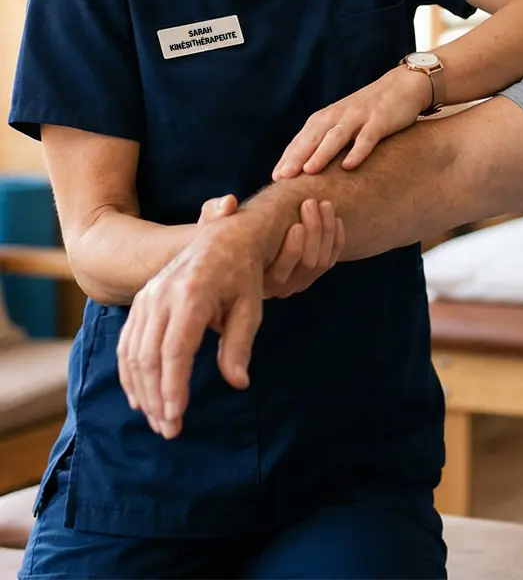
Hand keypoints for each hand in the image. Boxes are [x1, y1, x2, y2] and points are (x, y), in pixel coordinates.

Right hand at [117, 213, 265, 438]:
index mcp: (193, 294)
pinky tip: (141, 397)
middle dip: (157, 398)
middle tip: (170, 429)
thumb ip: (239, 345)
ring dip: (142, 391)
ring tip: (158, 420)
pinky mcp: (141, 301)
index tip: (178, 416)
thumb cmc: (243, 274)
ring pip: (133, 353)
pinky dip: (130, 374)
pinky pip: (127, 343)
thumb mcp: (250, 307)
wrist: (224, 237)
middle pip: (149, 357)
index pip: (175, 350)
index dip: (173, 387)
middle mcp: (163, 295)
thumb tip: (238, 383)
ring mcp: (148, 297)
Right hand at [199, 194, 343, 297]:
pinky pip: (329, 260)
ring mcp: (294, 282)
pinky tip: (335, 217)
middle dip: (314, 232)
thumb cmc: (216, 233)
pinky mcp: (307, 272)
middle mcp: (275, 289)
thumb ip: (215, 211)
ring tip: (324, 203)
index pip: (281, 274)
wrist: (230, 242)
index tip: (296, 224)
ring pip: (321, 263)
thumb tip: (229, 203)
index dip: (292, 250)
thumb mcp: (211, 222)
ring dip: (327, 231)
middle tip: (312, 202)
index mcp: (251, 282)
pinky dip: (336, 239)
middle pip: (306, 266)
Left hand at [272, 64, 431, 178]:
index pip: (303, 138)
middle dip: (297, 156)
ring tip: (309, 171)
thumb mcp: (345, 121)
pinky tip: (349, 166)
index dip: (289, 156)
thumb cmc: (371, 109)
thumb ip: (328, 138)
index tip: (275, 177)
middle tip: (282, 177)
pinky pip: (367, 137)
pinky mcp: (380, 121)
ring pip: (337, 136)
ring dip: (322, 153)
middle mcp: (339, 115)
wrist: (403, 85)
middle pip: (314, 137)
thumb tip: (309, 168)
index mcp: (327, 117)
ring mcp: (359, 117)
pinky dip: (357, 151)